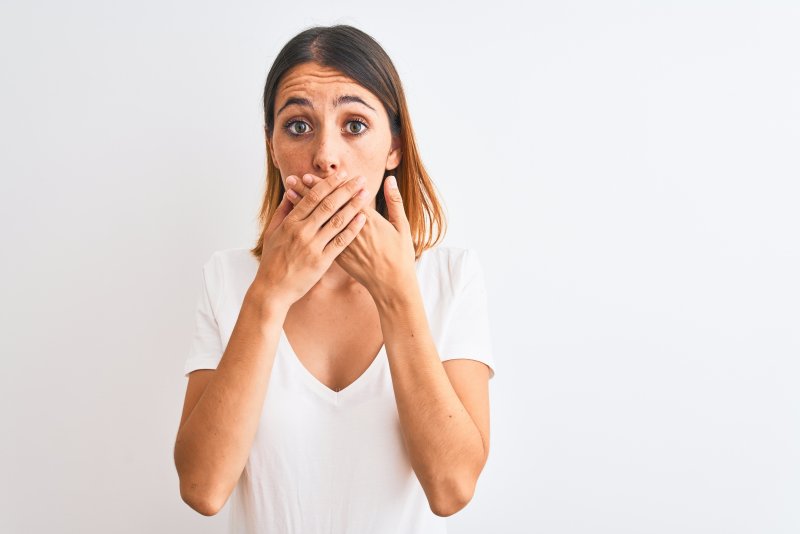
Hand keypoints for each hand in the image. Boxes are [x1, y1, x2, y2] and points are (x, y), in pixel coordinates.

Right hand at [252, 172, 370, 308]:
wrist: (272, 289)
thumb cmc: (272, 260)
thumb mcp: (272, 232)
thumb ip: (282, 211)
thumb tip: (290, 193)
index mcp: (290, 222)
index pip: (312, 197)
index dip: (328, 184)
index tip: (342, 174)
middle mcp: (302, 231)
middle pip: (327, 205)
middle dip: (345, 190)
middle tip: (360, 179)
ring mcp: (312, 246)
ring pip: (336, 221)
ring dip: (353, 205)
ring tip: (365, 194)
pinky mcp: (321, 261)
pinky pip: (340, 242)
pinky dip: (352, 229)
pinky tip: (363, 219)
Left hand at [285, 173, 416, 301]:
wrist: (392, 285)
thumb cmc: (400, 256)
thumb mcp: (402, 227)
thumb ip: (395, 202)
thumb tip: (390, 179)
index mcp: (368, 221)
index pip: (342, 197)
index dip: (325, 186)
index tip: (310, 175)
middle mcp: (351, 231)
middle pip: (326, 207)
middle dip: (308, 192)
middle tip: (293, 179)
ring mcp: (344, 245)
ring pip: (320, 222)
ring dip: (304, 207)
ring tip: (290, 194)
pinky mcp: (340, 258)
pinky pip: (320, 240)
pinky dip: (309, 227)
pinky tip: (297, 220)